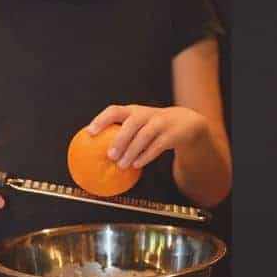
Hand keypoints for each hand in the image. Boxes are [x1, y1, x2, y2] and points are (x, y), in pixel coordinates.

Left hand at [87, 104, 208, 168]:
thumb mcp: (140, 123)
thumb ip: (123, 131)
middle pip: (131, 124)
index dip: (101, 120)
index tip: (90, 132)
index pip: (115, 111)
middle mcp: (146, 114)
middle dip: (119, 140)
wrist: (185, 122)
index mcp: (134, 111)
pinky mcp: (171, 135)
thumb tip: (98, 150)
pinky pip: (157, 146)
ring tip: (121, 165)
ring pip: (144, 136)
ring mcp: (160, 124)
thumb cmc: (154, 125)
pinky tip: (137, 165)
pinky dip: (146, 156)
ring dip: (132, 151)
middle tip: (109, 155)